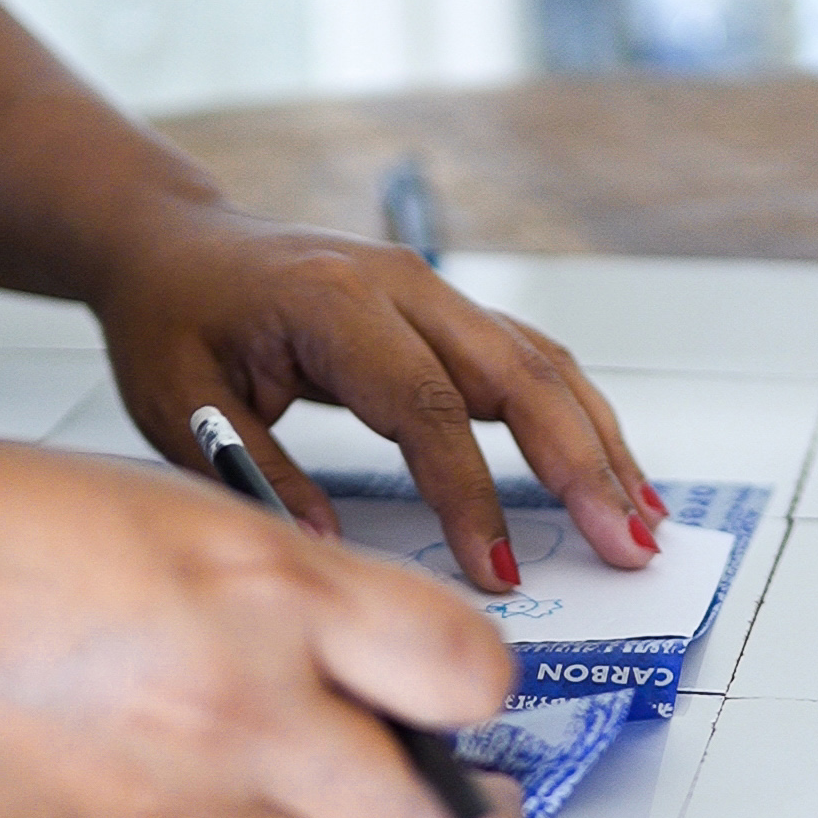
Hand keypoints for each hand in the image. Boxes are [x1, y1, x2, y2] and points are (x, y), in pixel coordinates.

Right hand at [0, 446, 518, 817]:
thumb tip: (412, 660)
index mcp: (275, 596)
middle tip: (489, 806)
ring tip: (363, 781)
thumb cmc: (40, 537)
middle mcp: (242, 705)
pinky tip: (262, 781)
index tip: (484, 686)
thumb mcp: (217, 525)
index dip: (490, 683)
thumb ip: (332, 598)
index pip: (464, 671)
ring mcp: (187, 792)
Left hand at [95, 198, 667, 592]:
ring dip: (602, 443)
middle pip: (519, 375)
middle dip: (584, 467)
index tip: (498, 572)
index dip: (471, 496)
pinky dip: (579, 417)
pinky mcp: (447, 311)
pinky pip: (532, 361)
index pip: (427, 408)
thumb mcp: (184, 405)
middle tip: (628, 544)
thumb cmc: (173, 318)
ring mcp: (433, 291)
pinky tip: (609, 466)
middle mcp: (401, 286)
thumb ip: (259, 471)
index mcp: (334, 304)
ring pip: (543, 365)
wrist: (175, 245)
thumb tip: (332, 549)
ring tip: (644, 517)